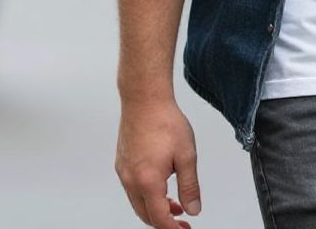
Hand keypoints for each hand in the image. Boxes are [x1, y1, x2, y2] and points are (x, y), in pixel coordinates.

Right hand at [116, 99, 201, 228]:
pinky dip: (146, 194)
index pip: (159, 218)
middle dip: (164, 221)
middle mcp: (131, 180)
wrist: (145, 99)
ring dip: (155, 207)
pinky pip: (132, 188)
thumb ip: (190, 186)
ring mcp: (124, 171)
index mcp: (148, 181)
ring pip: (138, 202)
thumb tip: (193, 209)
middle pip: (146, 214)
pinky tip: (160, 184)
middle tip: (181, 221)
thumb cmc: (164, 121)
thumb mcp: (187, 155)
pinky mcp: (121, 162)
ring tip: (174, 203)